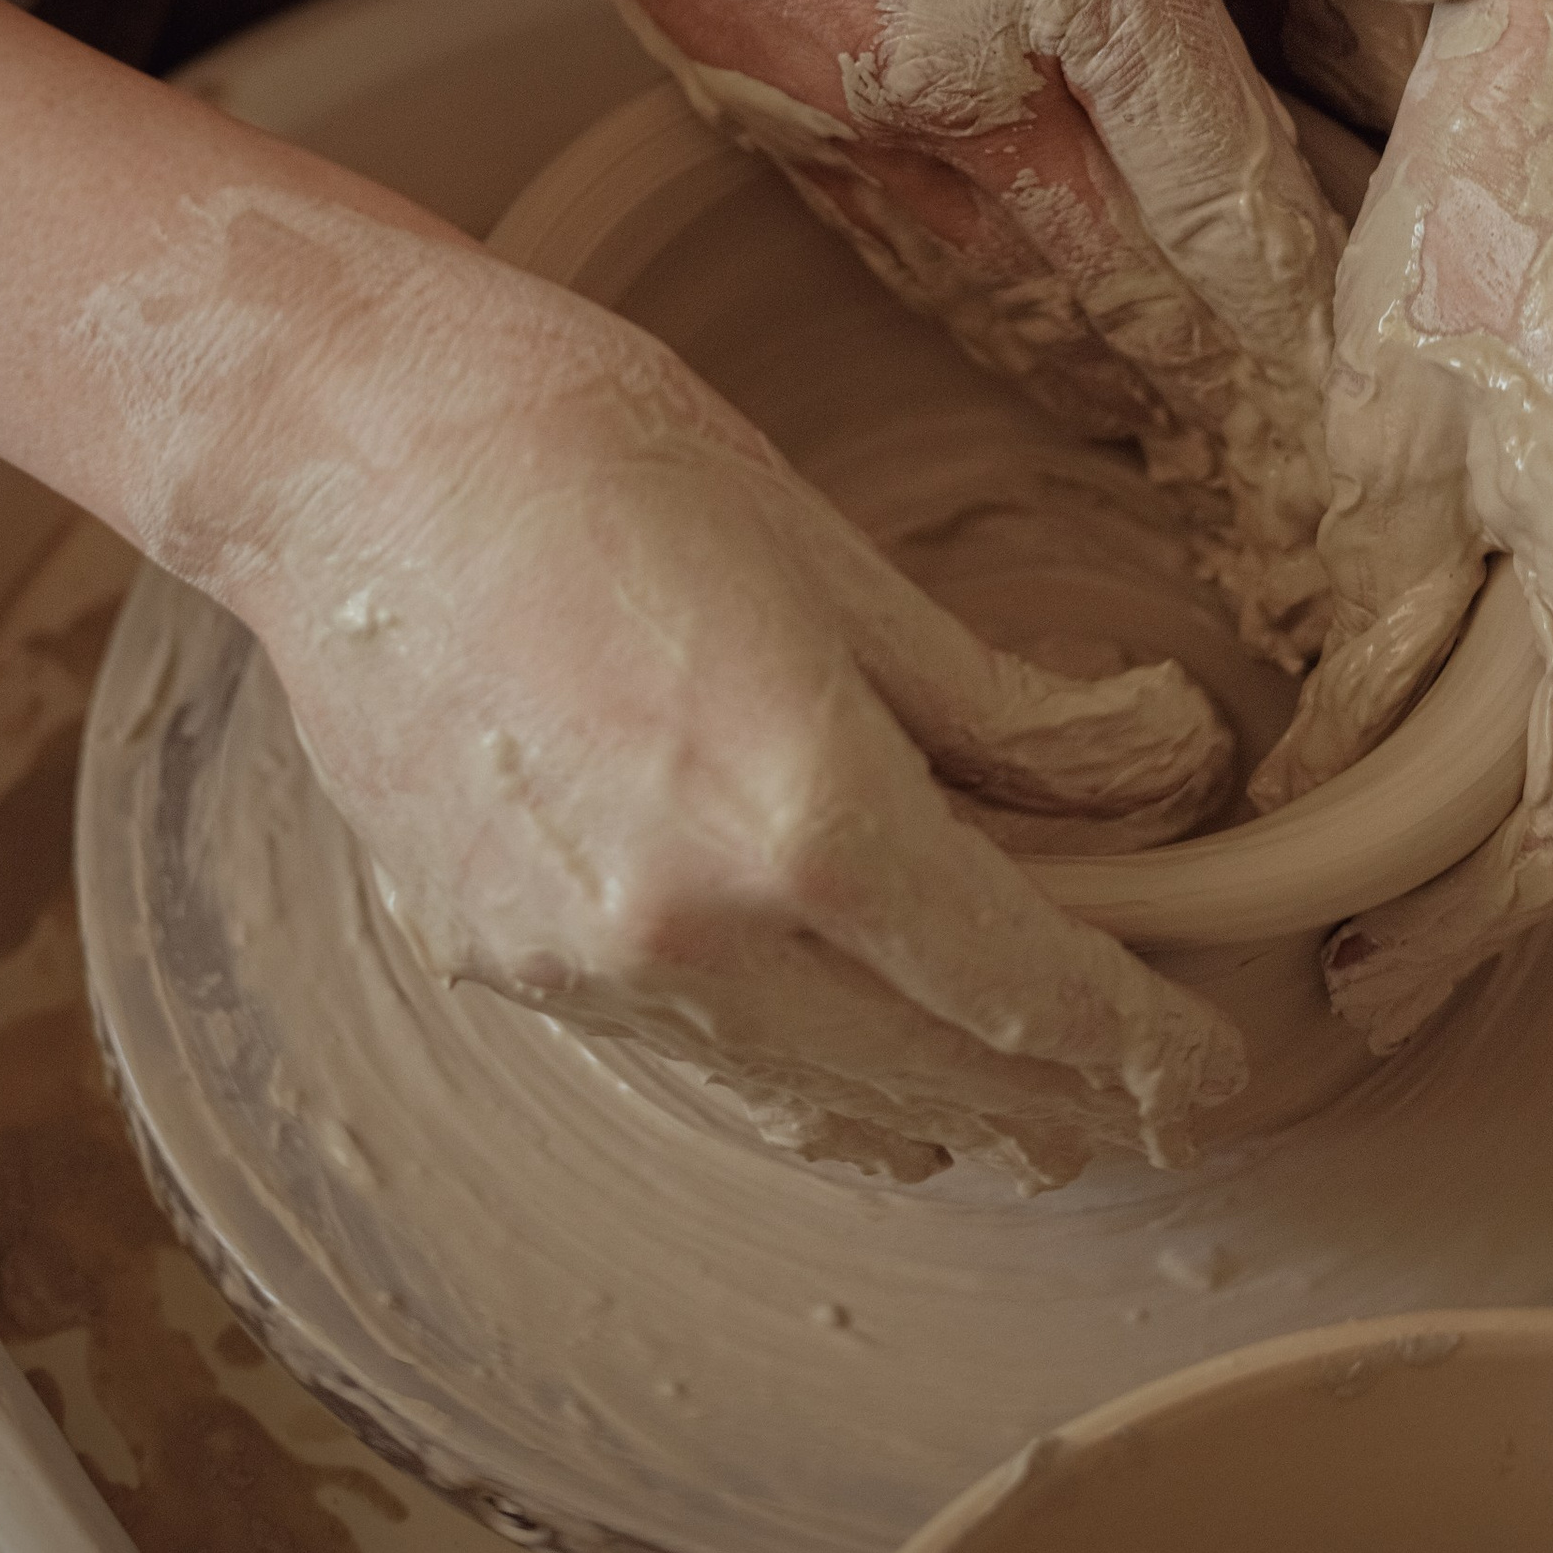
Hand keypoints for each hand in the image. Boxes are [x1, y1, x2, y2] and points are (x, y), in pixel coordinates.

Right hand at [209, 192, 1246, 1185]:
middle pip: (934, 1081)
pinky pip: (698, 1061)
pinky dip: (798, 1062)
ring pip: (813, 1100)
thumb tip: (1151, 772)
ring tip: (1010, 1072)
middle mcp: (691, 937)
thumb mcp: (836, 561)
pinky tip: (841, 1019)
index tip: (1205, 1066)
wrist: (347, 453)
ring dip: (930, 1099)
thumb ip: (997, 711)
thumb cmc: (597, 452)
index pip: (1025, 991)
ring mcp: (582, 973)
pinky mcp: (498, 970)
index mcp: (801, 816)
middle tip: (1138, 1080)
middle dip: (1057, 1093)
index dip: (1138, 1043)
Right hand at [431, 0, 1502, 661]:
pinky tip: (1065, 375)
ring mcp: (845, 106)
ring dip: (1132, 392)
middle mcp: (958, 58)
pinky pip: (914, 269)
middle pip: (1136, 292)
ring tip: (1238, 477)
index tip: (1400, 399)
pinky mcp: (760, 116)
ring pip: (1022, 306)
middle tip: (1349, 494)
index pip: (1226, 184)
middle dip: (1247, 396)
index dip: (1321, 311)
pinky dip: (1007, 338)